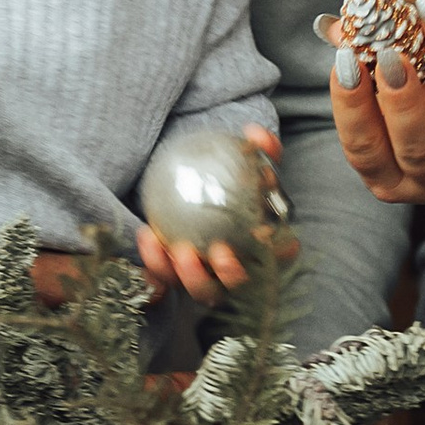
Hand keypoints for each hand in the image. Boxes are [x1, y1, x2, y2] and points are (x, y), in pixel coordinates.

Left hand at [134, 128, 294, 298]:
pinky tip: (147, 234)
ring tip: (175, 249)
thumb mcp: (246, 159)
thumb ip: (258, 148)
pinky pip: (163, 276)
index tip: (262, 236)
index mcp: (263, 249)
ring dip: (187, 275)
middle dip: (230, 276)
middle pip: (238, 284)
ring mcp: (205, 279)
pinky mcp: (174, 277)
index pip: (277, 257)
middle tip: (219, 252)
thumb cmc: (232, 178)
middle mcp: (235, 271)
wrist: (201, 188)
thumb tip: (256, 135)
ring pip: (199, 289)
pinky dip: (155, 261)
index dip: (277, 254)